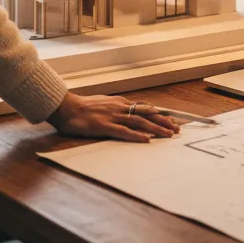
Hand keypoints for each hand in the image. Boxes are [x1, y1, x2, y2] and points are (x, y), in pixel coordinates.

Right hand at [48, 92, 180, 141]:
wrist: (67, 107)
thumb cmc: (83, 107)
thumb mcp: (103, 103)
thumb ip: (116, 107)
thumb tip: (127, 111)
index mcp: (120, 102)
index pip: (144, 108)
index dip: (159, 114)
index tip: (172, 120)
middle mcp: (120, 107)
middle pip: (146, 114)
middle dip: (163, 121)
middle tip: (177, 129)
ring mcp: (113, 116)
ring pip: (140, 122)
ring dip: (156, 129)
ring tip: (169, 135)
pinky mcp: (105, 126)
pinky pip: (124, 132)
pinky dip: (137, 136)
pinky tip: (147, 140)